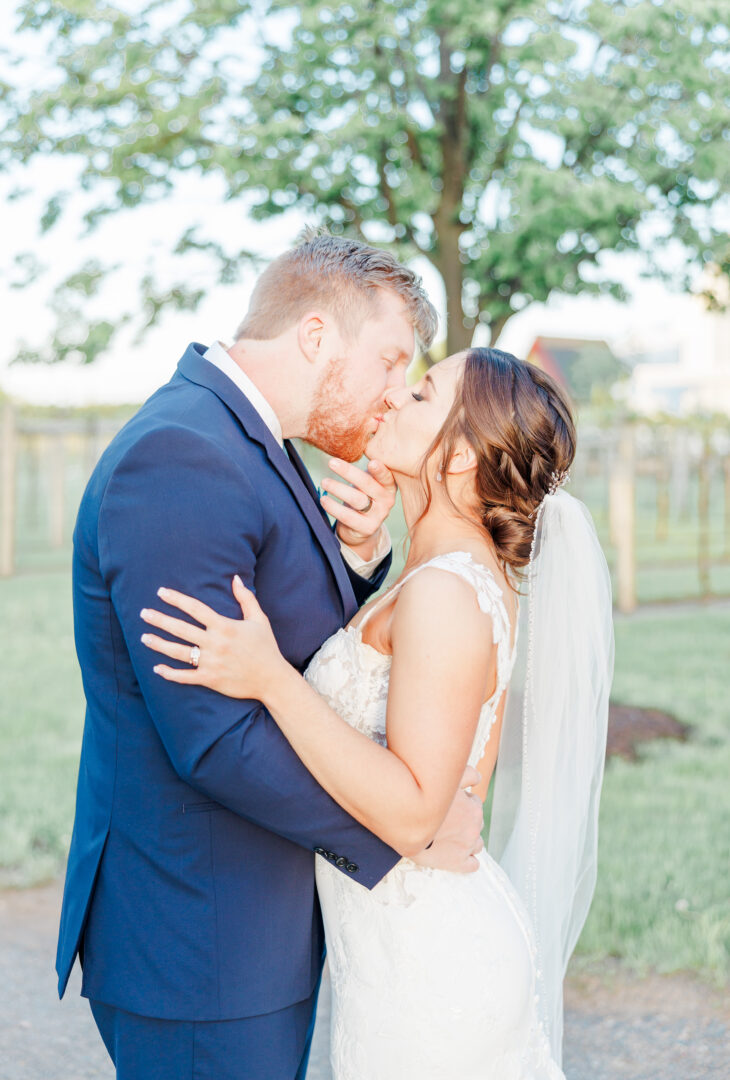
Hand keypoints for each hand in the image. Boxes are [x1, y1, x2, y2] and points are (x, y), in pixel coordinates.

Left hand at [140, 576, 283, 699]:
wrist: (272, 679)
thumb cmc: (266, 647)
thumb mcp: (259, 619)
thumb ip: (246, 598)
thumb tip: (235, 578)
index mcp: (225, 626)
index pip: (195, 608)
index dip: (177, 599)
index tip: (161, 592)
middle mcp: (215, 643)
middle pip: (181, 629)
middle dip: (160, 620)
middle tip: (144, 613)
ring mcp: (211, 662)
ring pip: (179, 652)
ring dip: (159, 644)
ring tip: (144, 637)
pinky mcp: (210, 679)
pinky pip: (185, 676)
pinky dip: (170, 673)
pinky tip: (157, 668)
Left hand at [320, 458, 395, 553]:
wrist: (363, 526)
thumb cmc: (364, 496)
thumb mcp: (369, 482)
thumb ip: (367, 469)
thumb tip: (352, 445)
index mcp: (389, 486)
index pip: (386, 476)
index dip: (379, 470)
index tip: (371, 462)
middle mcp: (387, 501)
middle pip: (367, 485)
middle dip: (349, 472)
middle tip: (332, 463)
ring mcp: (378, 516)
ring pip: (357, 500)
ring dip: (338, 489)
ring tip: (324, 482)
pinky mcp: (367, 528)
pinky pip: (348, 517)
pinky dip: (333, 507)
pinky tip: (323, 499)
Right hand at [409, 766, 484, 873]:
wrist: (405, 820)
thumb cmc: (425, 797)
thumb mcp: (448, 779)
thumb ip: (467, 775)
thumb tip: (478, 778)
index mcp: (473, 809)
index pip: (474, 802)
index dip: (462, 800)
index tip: (450, 802)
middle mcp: (474, 828)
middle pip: (476, 823)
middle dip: (466, 819)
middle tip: (447, 818)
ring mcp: (466, 847)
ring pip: (477, 844)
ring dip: (468, 839)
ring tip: (452, 836)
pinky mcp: (457, 862)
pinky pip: (472, 864)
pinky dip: (469, 860)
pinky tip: (459, 854)